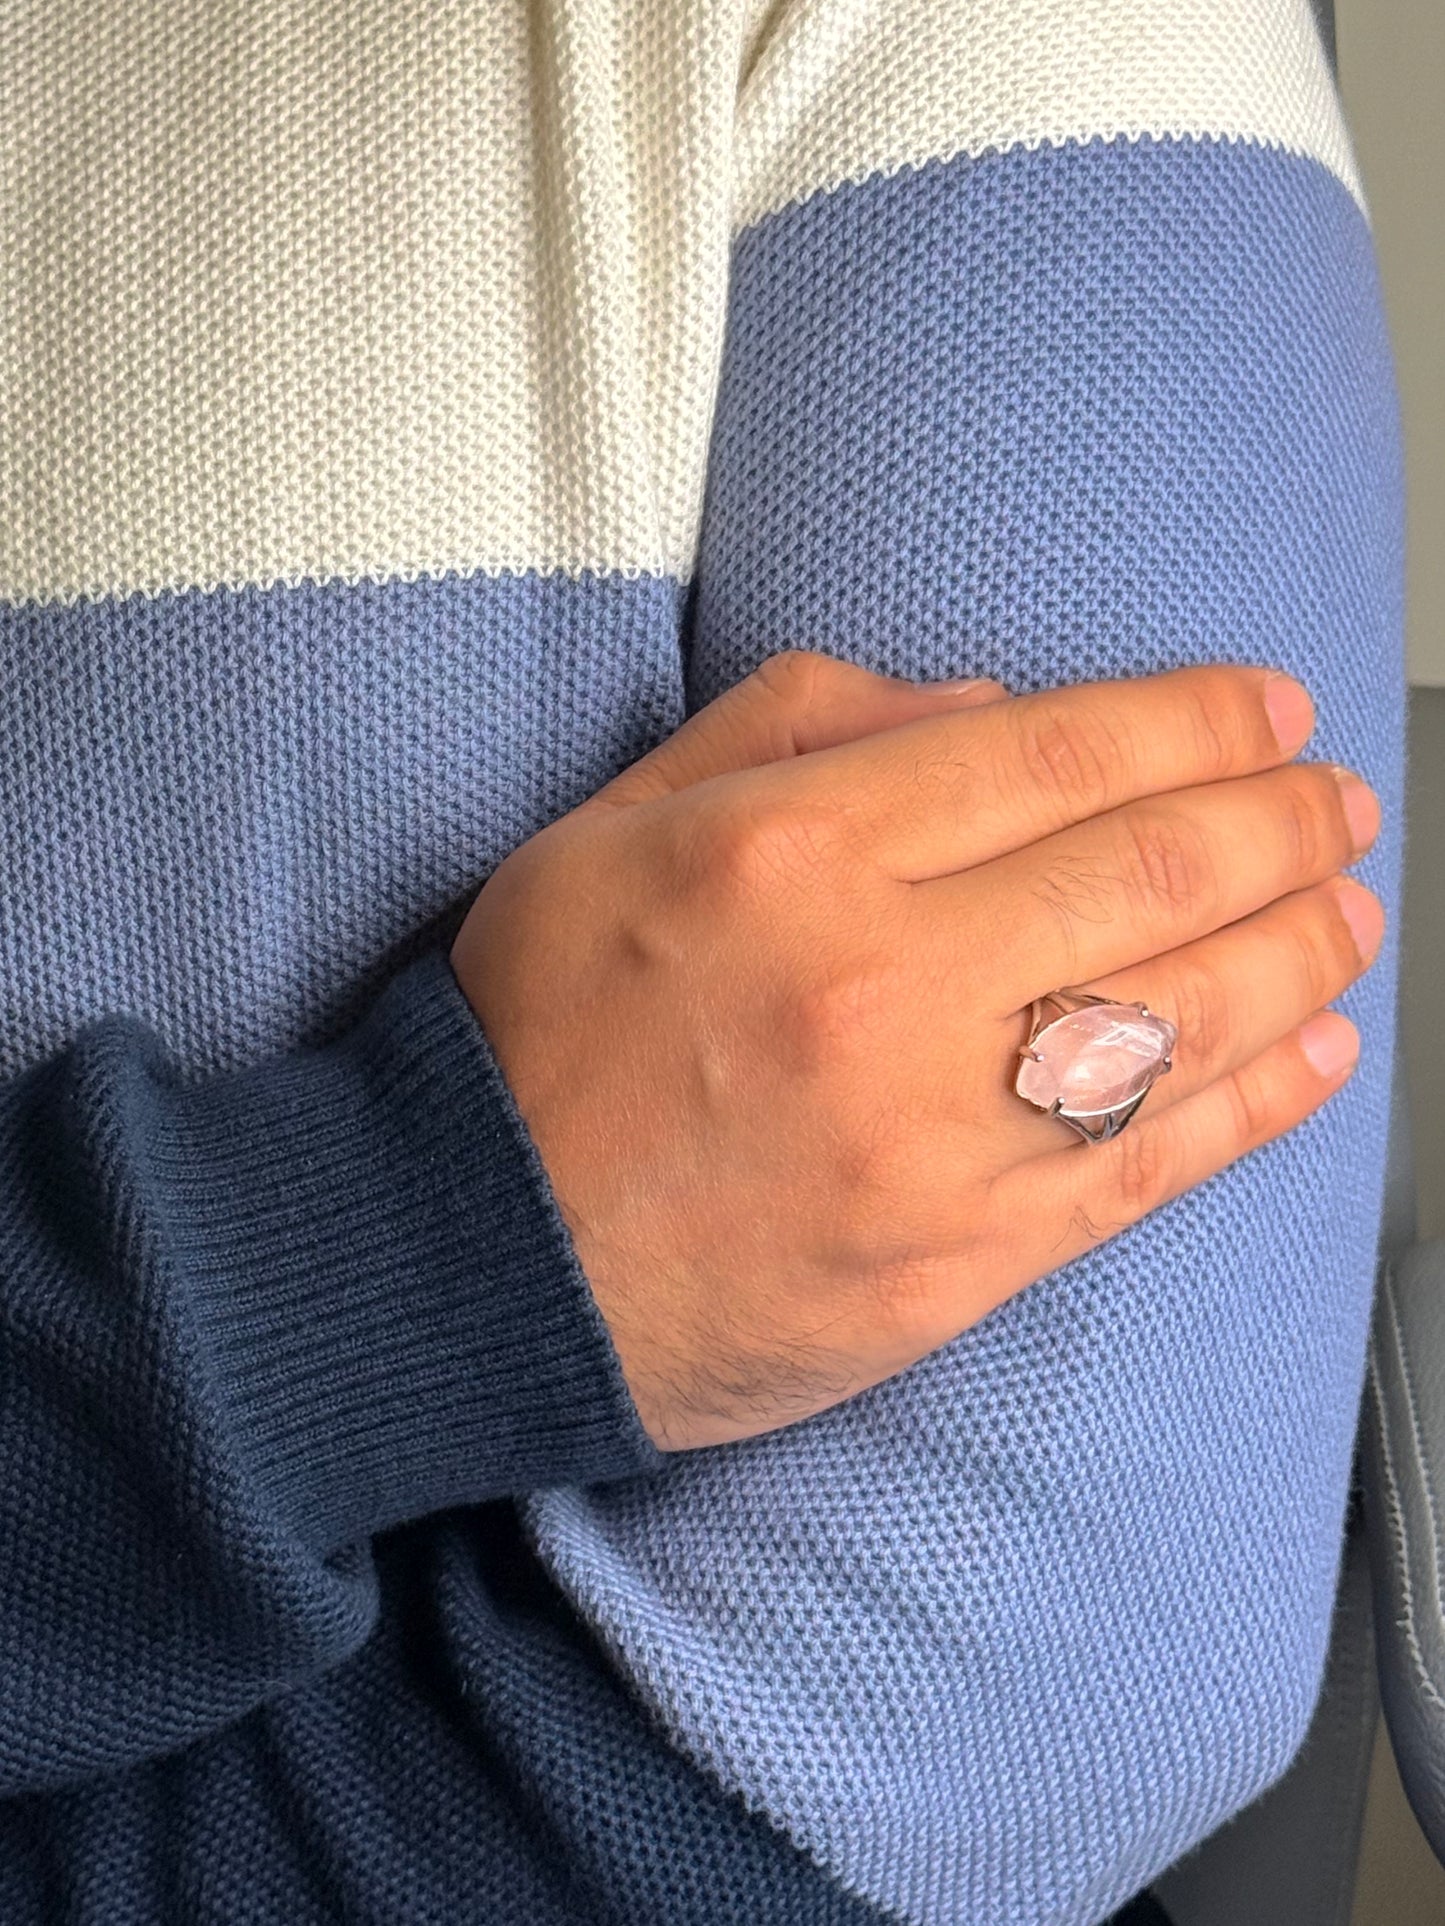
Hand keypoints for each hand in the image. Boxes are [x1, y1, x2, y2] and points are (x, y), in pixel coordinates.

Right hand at [450, 651, 1382, 1450]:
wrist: (471, 1258)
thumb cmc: (534, 1027)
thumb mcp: (612, 823)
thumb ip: (790, 729)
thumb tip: (976, 706)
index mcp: (796, 850)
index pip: (1056, 752)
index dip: (1193, 719)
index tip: (1267, 706)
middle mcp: (884, 982)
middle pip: (1149, 871)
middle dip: (1281, 817)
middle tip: (1337, 796)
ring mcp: (934, 1133)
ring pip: (1179, 1015)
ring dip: (1297, 946)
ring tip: (1352, 904)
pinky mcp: (957, 1260)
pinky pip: (1144, 1166)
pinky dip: (1253, 1102)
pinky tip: (1318, 1052)